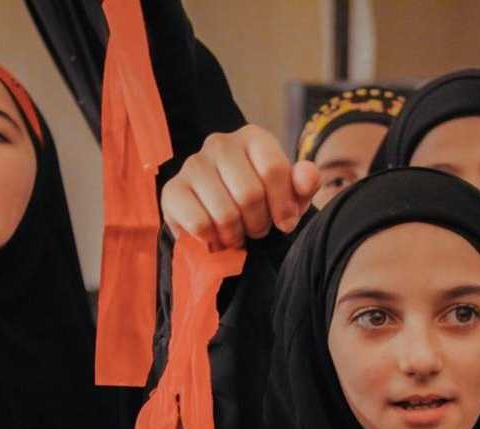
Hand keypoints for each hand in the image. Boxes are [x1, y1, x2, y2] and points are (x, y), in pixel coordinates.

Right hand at [161, 125, 319, 250]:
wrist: (218, 216)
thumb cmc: (260, 202)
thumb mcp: (290, 195)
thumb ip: (304, 184)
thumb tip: (307, 175)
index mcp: (253, 138)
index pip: (273, 170)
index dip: (283, 206)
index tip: (285, 224)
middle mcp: (220, 143)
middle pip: (249, 194)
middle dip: (258, 224)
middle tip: (256, 230)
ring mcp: (193, 165)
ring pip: (224, 212)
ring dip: (236, 235)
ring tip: (236, 234)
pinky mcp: (172, 190)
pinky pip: (199, 224)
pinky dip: (212, 240)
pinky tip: (215, 237)